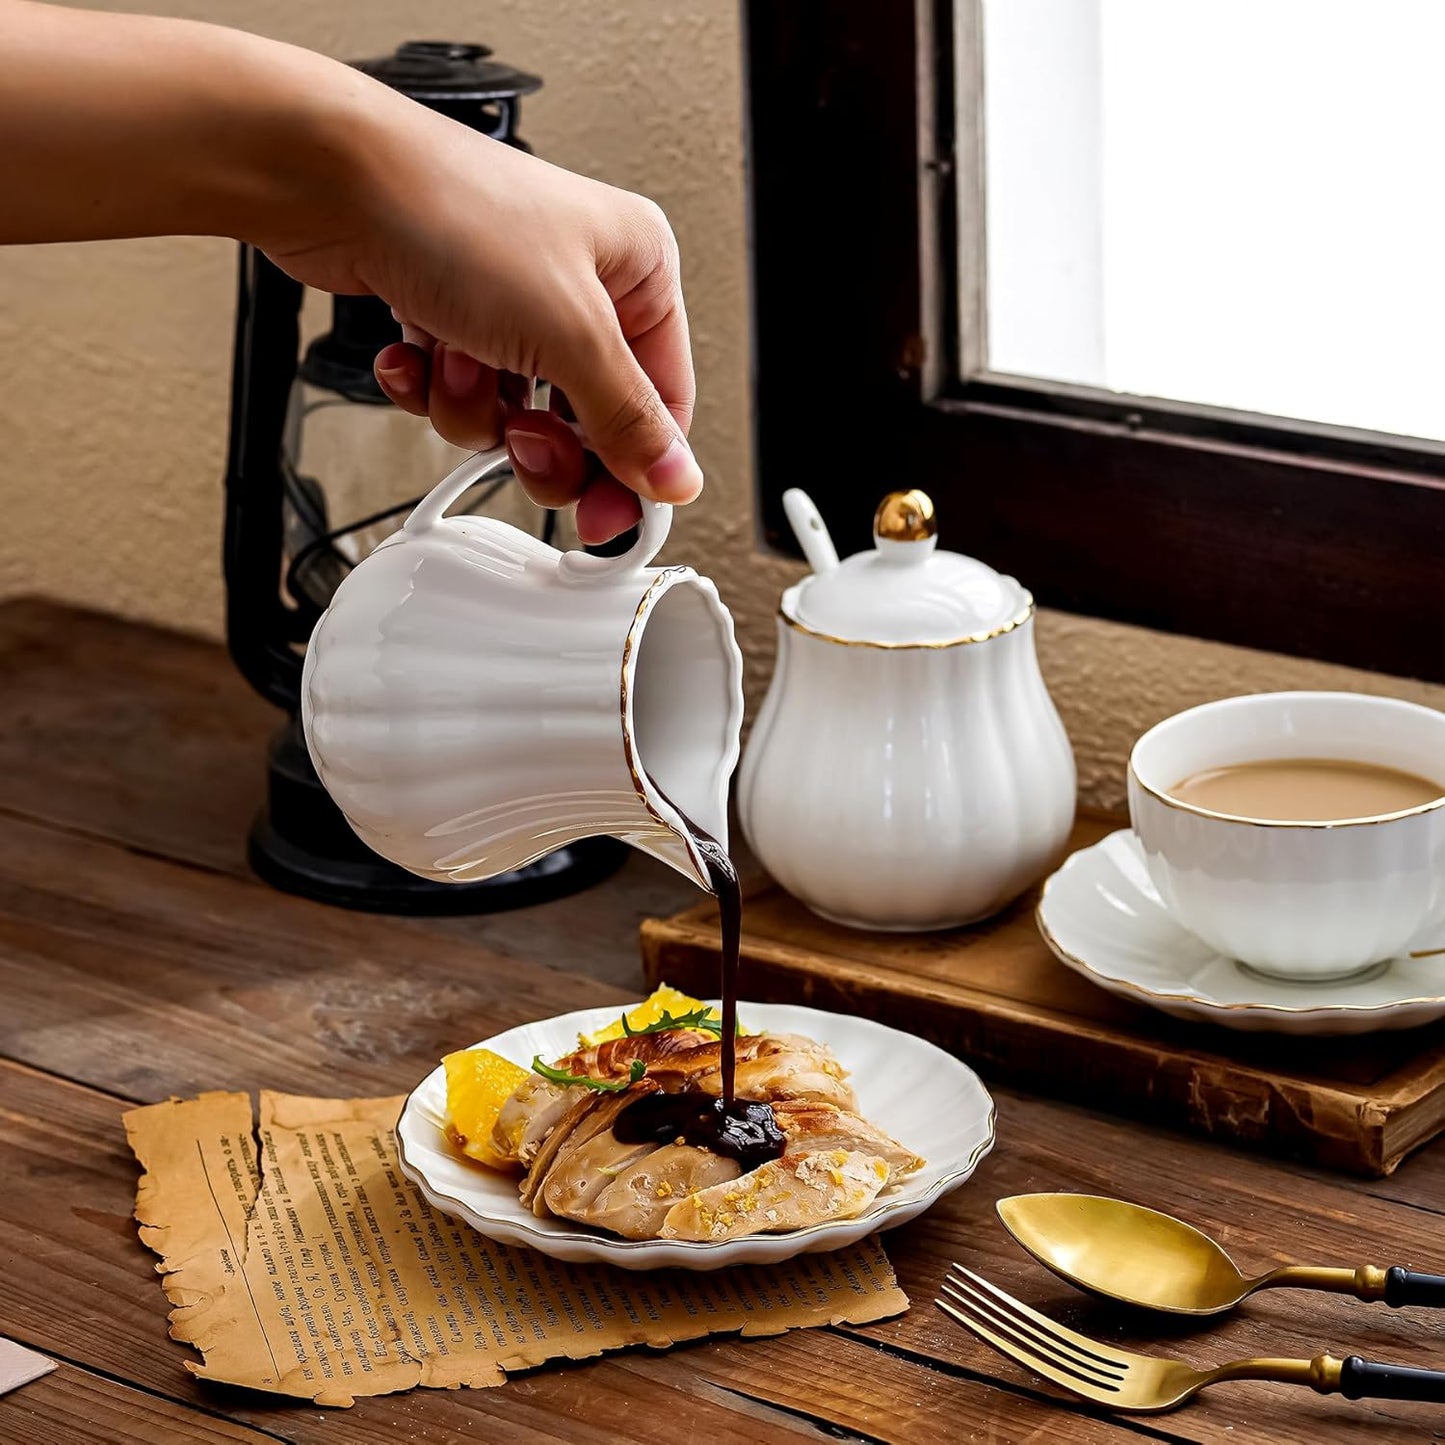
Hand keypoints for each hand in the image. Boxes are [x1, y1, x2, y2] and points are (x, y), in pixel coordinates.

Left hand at [263, 94, 700, 543]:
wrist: (328, 179)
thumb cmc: (452, 213)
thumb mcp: (568, 335)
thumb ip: (627, 419)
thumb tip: (676, 477)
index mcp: (637, 270)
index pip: (663, 401)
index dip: (635, 468)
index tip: (606, 518)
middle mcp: (582, 285)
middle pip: (589, 422)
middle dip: (541, 441)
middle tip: (521, 438)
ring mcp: (513, 302)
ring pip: (514, 417)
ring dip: (474, 408)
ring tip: (456, 359)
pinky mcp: (452, 316)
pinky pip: (459, 395)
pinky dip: (432, 386)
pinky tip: (418, 351)